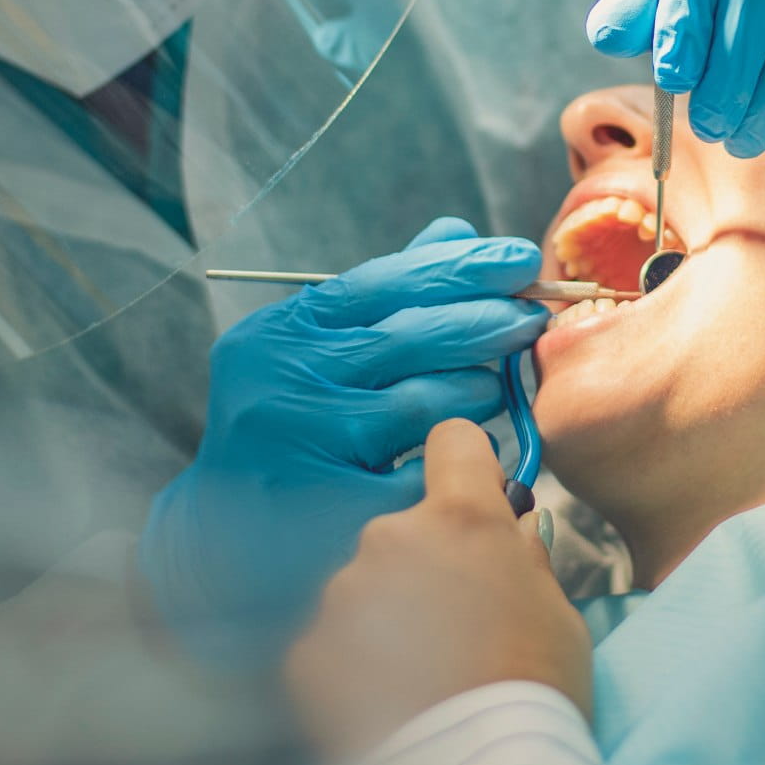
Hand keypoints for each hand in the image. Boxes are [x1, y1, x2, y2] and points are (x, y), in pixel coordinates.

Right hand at [140, 219, 548, 667]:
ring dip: (475, 393)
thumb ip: (384, 296)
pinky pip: (423, 473)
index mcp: (282, 332)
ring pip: (424, 406)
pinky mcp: (328, 507)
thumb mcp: (317, 352)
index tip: (521, 257)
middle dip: (486, 323)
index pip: (385, 282)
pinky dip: (454, 460)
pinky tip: (467, 457)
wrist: (233, 533)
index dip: (462, 267)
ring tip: (490, 392)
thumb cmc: (294, 425)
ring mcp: (301, 445)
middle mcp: (281, 380)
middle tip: (531, 319)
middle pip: (411, 338)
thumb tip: (454, 232)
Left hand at [286, 419, 592, 757]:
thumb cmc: (535, 689)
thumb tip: (514, 529)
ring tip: (424, 673)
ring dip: (389, 614)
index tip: (472, 489)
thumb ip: (526, 557)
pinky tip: (390, 699)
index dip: (465, 464)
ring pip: (366, 586)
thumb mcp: (558, 611)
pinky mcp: (309, 650)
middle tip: (458, 623)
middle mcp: (390, 538)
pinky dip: (355, 663)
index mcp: (461, 518)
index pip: (452, 443)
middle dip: (427, 562)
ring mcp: (342, 594)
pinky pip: (333, 641)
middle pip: (406, 528)